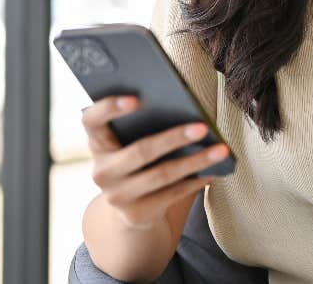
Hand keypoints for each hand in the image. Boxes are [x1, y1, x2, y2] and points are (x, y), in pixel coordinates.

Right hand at [81, 95, 229, 228]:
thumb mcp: (132, 142)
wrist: (129, 207)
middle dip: (173, 138)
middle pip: (139, 151)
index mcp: (97, 143)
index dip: (109, 108)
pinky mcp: (135, 214)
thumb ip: (145, 125)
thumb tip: (184, 108)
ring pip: (161, 175)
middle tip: (202, 127)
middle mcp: (101, 171)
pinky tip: (214, 171)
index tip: (137, 98)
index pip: (91, 121)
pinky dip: (195, 181)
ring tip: (221, 150)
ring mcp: (116, 196)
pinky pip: (172, 195)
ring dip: (195, 161)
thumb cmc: (139, 159)